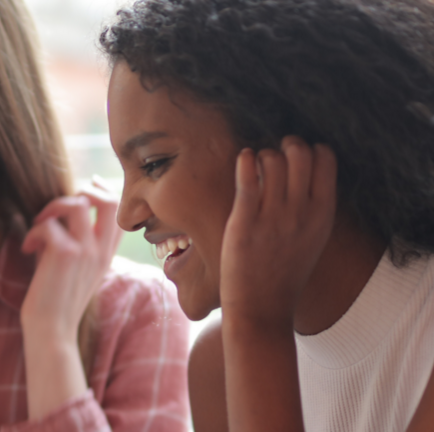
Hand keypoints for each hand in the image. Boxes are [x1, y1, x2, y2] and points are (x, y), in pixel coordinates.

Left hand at [20, 178, 122, 342]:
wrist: (51, 332)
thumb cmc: (56, 301)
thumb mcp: (75, 270)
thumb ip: (74, 243)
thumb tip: (57, 215)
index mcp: (106, 255)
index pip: (119, 213)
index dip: (104, 193)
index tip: (84, 190)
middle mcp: (101, 251)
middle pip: (108, 200)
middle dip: (82, 190)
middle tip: (60, 205)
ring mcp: (86, 251)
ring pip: (77, 204)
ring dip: (53, 206)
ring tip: (40, 223)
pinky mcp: (65, 254)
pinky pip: (50, 224)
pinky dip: (34, 231)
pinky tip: (28, 249)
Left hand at [220, 136, 336, 326]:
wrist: (262, 308)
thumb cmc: (285, 272)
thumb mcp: (314, 238)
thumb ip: (314, 205)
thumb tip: (305, 171)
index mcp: (322, 213)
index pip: (326, 158)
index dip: (310, 148)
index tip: (296, 157)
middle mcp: (301, 211)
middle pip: (300, 152)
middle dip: (286, 144)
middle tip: (274, 154)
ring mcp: (273, 216)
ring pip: (271, 159)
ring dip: (262, 155)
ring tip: (255, 167)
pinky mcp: (245, 222)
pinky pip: (247, 178)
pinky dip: (245, 160)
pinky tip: (243, 159)